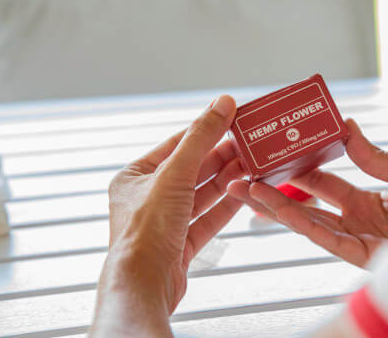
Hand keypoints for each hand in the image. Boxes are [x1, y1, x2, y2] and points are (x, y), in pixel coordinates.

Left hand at [93, 95, 243, 328]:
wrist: (145, 283)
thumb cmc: (146, 230)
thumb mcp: (175, 173)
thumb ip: (200, 137)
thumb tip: (222, 104)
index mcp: (135, 177)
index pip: (175, 144)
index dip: (204, 130)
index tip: (230, 118)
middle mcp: (148, 198)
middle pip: (192, 169)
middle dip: (221, 157)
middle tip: (249, 144)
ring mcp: (166, 221)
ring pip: (202, 194)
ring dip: (227, 180)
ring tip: (252, 165)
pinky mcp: (181, 243)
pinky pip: (208, 218)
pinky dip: (226, 205)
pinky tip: (243, 192)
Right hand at [228, 118, 387, 267]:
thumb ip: (374, 157)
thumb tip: (346, 126)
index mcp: (370, 201)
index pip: (326, 183)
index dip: (300, 168)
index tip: (277, 152)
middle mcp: (358, 222)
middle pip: (307, 203)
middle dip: (274, 189)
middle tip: (245, 173)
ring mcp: (358, 240)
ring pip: (307, 221)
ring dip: (273, 205)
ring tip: (243, 188)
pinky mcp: (363, 256)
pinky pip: (325, 237)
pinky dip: (300, 221)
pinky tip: (274, 207)